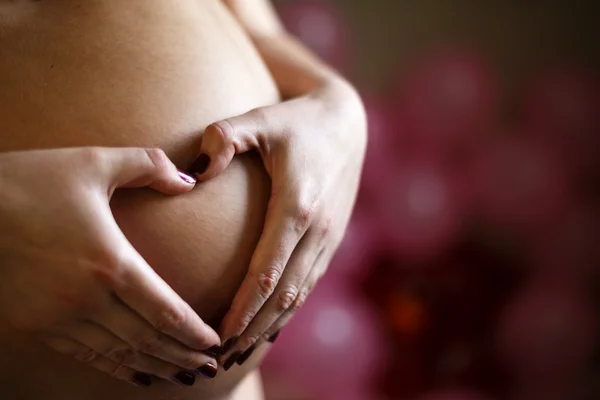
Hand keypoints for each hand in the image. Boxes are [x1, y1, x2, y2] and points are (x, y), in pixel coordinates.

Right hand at [0, 147, 220, 386]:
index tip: (215, 344)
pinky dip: (114, 368)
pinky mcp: (35, 325)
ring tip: (180, 377)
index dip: (194, 332)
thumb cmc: (29, 181)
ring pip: (119, 354)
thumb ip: (147, 166)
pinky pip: (85, 355)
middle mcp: (87, 299)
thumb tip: (188, 180)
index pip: (166, 311)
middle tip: (209, 369)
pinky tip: (133, 375)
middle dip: (182, 356)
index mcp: (110, 262)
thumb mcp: (93, 162)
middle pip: (148, 340)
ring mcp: (58, 317)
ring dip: (154, 367)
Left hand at [193, 80, 366, 368]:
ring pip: (299, 294)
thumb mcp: (259, 119)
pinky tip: (270, 324)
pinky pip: (309, 283)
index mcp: (297, 206)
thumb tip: (194, 172)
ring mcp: (328, 237)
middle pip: (283, 294)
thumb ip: (224, 137)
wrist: (345, 122)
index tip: (218, 333)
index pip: (267, 271)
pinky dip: (288, 309)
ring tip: (242, 350)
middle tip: (221, 355)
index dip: (243, 307)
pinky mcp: (332, 239)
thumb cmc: (295, 121)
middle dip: (253, 328)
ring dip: (271, 325)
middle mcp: (317, 230)